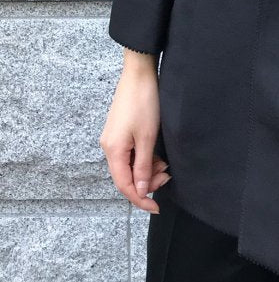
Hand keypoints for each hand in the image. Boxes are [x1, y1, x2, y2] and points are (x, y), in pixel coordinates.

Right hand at [99, 49, 170, 212]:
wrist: (139, 74)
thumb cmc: (144, 103)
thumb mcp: (147, 138)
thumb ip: (144, 167)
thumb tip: (141, 191)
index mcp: (113, 150)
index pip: (124, 185)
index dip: (140, 199)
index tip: (155, 207)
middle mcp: (109, 147)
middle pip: (126, 176)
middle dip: (147, 182)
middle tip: (167, 178)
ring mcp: (114, 139)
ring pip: (130, 165)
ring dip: (147, 170)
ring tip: (166, 166)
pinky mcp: (120, 131)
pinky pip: (131, 154)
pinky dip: (144, 158)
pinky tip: (157, 156)